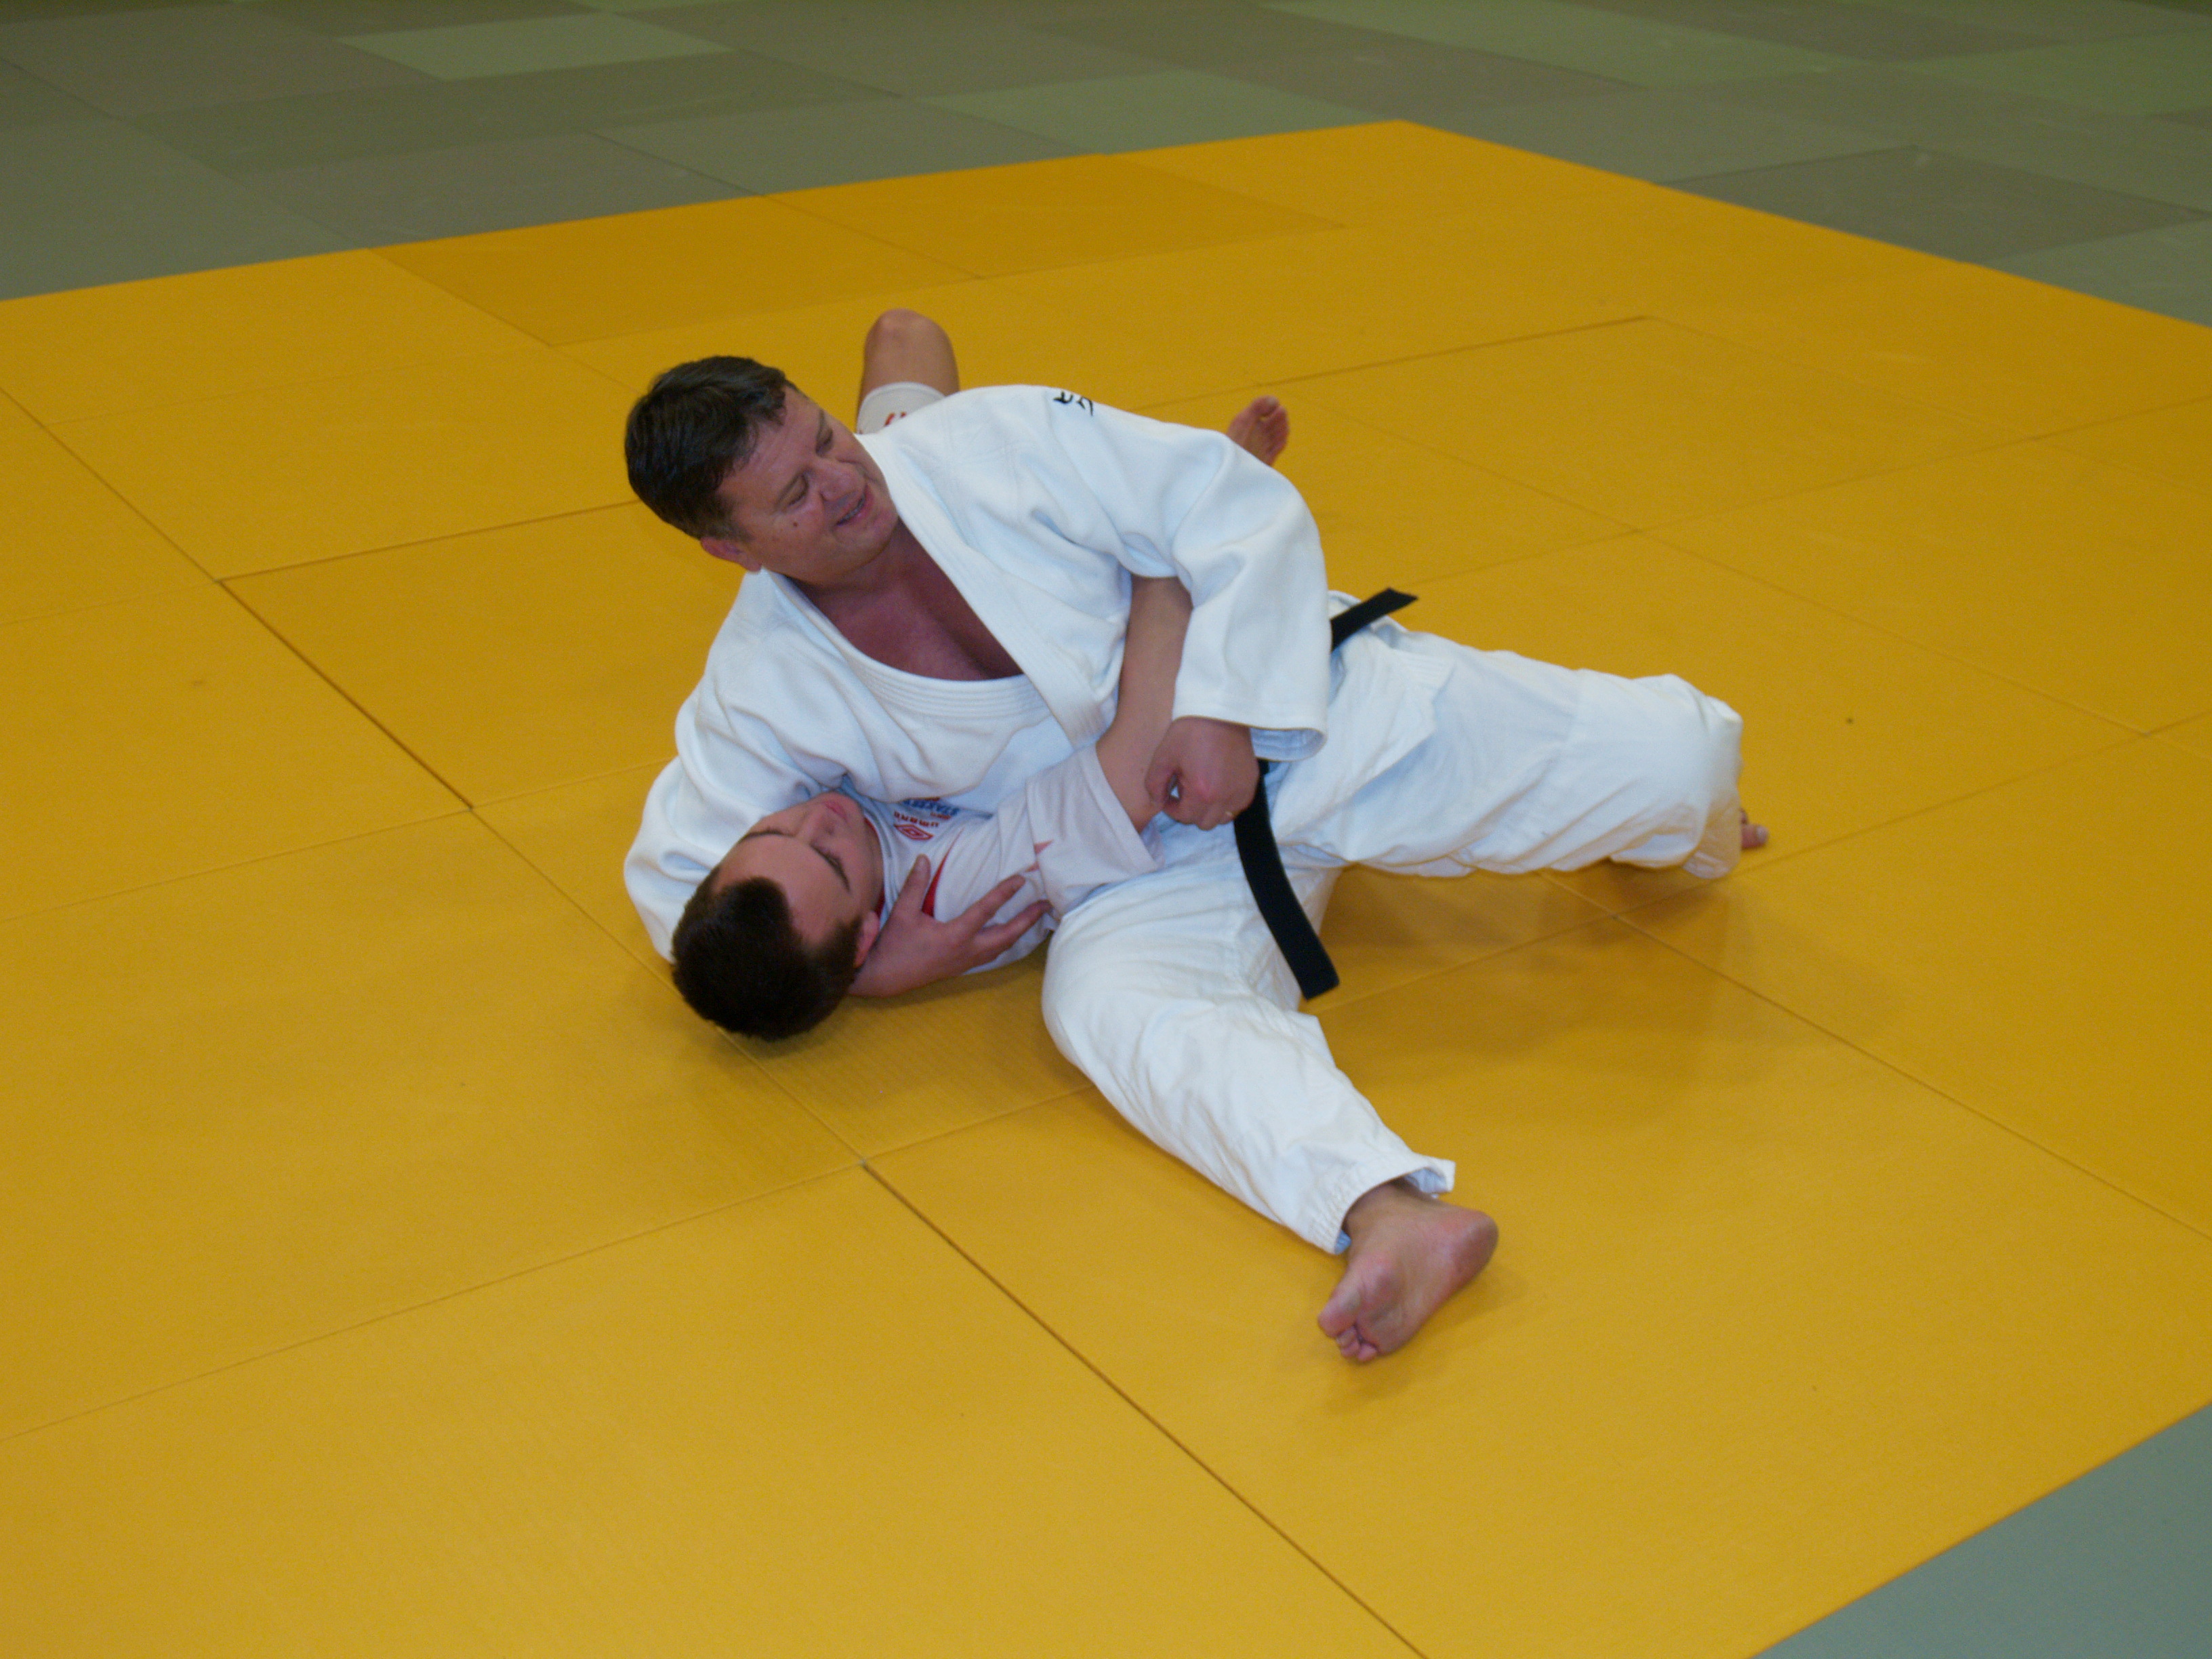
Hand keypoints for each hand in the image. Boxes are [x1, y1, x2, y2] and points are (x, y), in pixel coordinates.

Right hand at [848, 856, 1048, 997]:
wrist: (884, 978)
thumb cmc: (894, 945)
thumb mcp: (902, 913)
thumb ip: (915, 885)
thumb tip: (925, 859)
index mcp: (955, 936)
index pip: (986, 911)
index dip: (1004, 893)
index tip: (1021, 880)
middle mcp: (966, 951)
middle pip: (1007, 935)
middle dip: (1028, 920)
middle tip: (1046, 905)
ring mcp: (966, 961)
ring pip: (1001, 948)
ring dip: (1019, 933)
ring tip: (1034, 919)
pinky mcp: (961, 967)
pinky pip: (992, 955)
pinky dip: (1005, 943)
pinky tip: (1009, 936)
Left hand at [1144, 716, 1256, 829]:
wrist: (1219, 712)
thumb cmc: (1189, 732)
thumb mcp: (1163, 756)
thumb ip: (1155, 784)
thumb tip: (1157, 802)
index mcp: (1201, 792)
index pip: (1185, 817)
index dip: (1173, 808)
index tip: (1170, 796)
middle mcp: (1224, 797)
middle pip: (1205, 822)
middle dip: (1191, 811)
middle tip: (1186, 791)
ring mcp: (1241, 791)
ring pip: (1223, 817)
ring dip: (1211, 809)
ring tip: (1204, 790)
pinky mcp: (1251, 783)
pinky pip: (1238, 805)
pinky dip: (1228, 801)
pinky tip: (1219, 785)